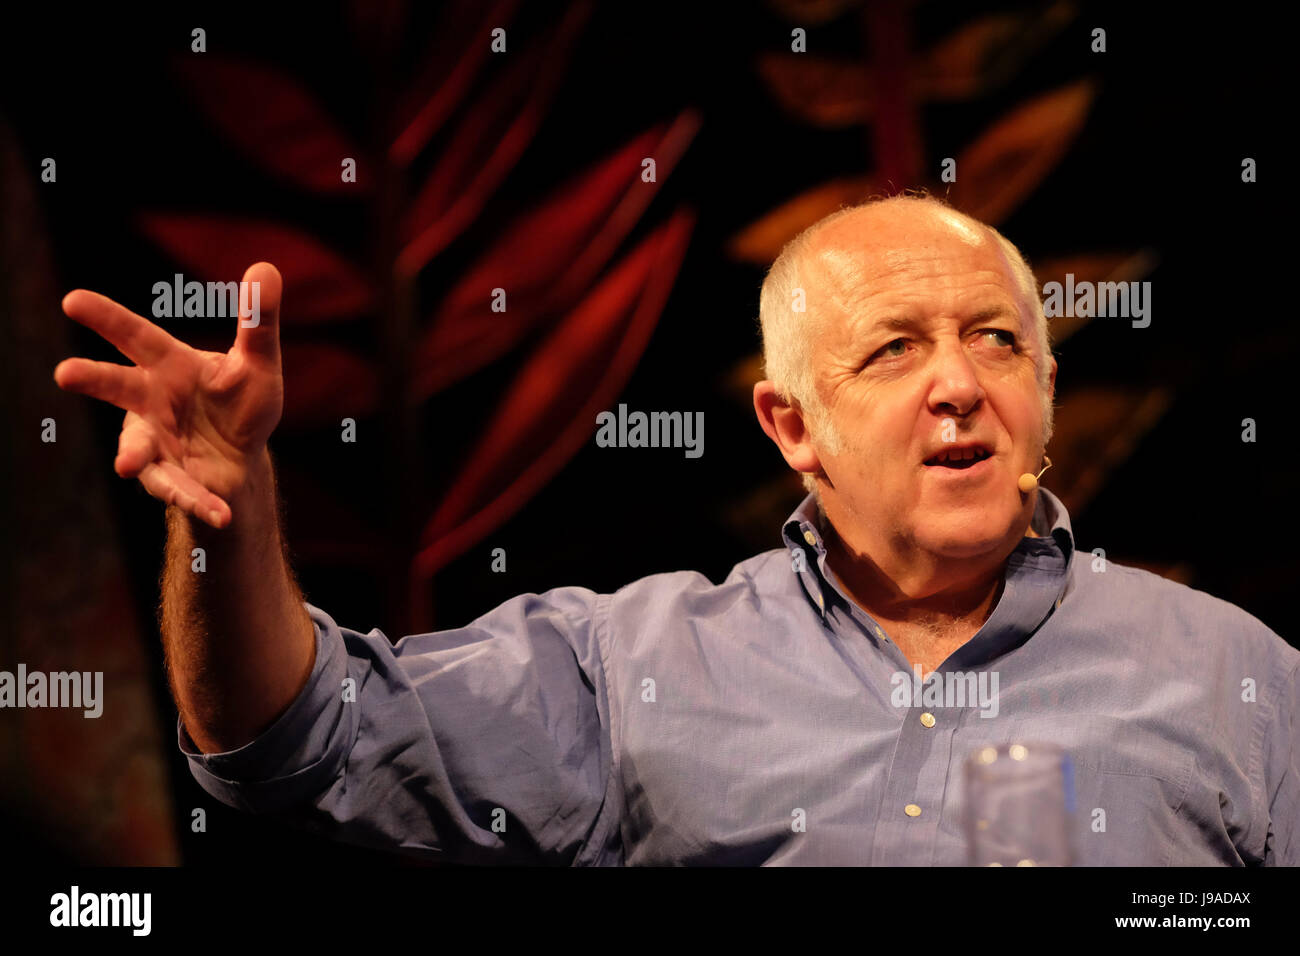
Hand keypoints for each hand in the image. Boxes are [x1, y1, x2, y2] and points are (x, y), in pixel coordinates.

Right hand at [54, 262, 284, 528]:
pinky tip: (219, 514)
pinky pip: (181, 491)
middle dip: (92, 379)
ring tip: (127, 467)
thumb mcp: (259, 363)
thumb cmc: (240, 399)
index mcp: (169, 366)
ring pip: (136, 448)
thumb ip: (259, 320)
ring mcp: (156, 442)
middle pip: (117, 387)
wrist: (243, 454)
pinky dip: (199, 503)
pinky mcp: (173, 478)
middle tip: (64, 372)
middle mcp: (152, 402)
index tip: (72, 300)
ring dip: (132, 457)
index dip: (106, 318)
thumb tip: (266, 267)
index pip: (136, 337)